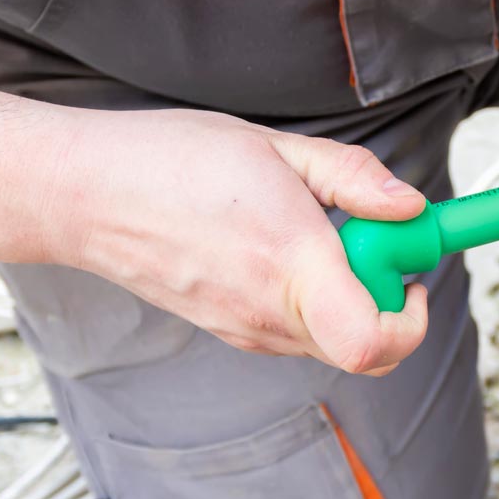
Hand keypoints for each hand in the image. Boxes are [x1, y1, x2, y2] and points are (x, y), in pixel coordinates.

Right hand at [46, 107, 428, 375]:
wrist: (85, 195)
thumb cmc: (174, 161)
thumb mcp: (277, 147)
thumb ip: (354, 178)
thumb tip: (411, 206)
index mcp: (291, 266)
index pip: (374, 342)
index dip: (413, 322)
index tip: (413, 277)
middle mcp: (270, 314)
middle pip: (366, 351)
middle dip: (389, 303)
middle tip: (369, 242)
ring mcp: (246, 331)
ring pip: (332, 342)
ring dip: (350, 301)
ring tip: (317, 235)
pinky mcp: (229, 332)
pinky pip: (297, 333)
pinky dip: (314, 303)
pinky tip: (285, 249)